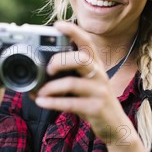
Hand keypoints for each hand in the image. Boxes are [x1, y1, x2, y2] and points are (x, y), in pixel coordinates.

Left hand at [33, 21, 127, 140]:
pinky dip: (54, 103)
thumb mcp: (84, 84)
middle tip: (47, 69)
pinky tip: (42, 102)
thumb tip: (36, 78)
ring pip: (73, 83)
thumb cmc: (93, 101)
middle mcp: (99, 74)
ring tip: (39, 92)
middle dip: (60, 60)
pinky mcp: (96, 108)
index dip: (73, 31)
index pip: (87, 42)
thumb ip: (67, 77)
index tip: (57, 25)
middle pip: (81, 58)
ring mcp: (99, 91)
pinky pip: (72, 103)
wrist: (115, 126)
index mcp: (95, 65)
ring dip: (52, 87)